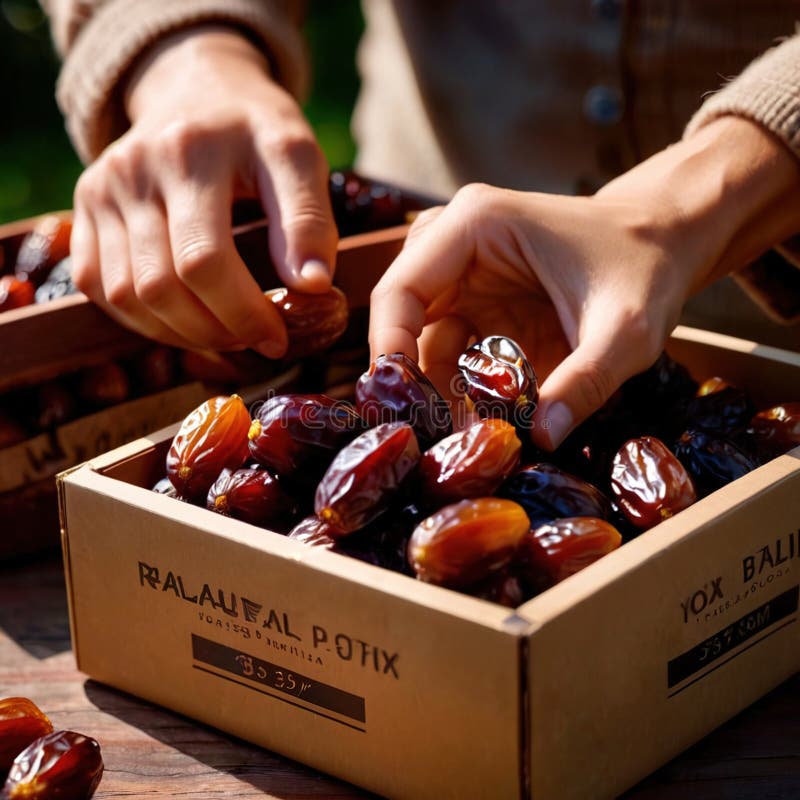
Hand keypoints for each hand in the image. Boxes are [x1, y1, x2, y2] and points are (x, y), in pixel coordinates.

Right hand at [70, 26, 337, 357]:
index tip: (278, 338)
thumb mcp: (298, 157)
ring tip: (225, 333)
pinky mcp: (84, 205)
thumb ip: (309, 219)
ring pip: (127, 294)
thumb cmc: (256, 131)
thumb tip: (313, 287)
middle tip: (255, 338)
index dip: (243, 313)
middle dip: (216, 330)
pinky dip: (142, 320)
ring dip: (181, 333)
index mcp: (193, 150)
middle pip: (162, 285)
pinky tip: (184, 320)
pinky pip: (98, 286)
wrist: (196, 87)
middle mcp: (136, 167)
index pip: (206, 259)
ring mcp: (102, 187)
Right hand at [370, 117, 799, 449]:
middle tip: (433, 436)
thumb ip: (586, 382)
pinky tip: (484, 420)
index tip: (403, 410)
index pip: (399, 292)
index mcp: (475, 226)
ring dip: (440, 391)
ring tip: (464, 436)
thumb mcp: (626, 329)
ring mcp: (466, 275)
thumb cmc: (645, 268)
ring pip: (425, 344)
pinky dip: (463, 389)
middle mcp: (457, 245)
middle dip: (415, 382)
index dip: (390, 352)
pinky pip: (453, 352)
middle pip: (404, 322)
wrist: (665, 244)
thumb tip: (541, 440)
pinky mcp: (479, 302)